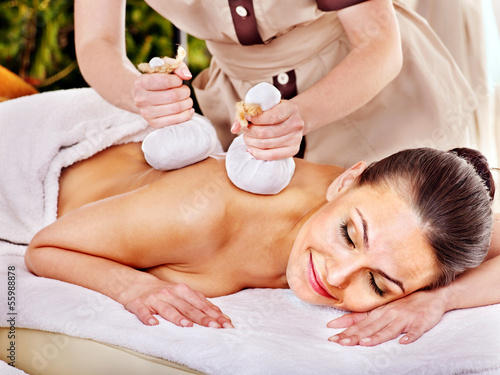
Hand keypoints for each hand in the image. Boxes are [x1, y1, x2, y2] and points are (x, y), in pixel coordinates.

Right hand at [122, 279, 233, 328]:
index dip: (214, 314)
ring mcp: (155, 299)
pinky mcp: (139, 304)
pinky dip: (148, 317)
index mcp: (182, 291)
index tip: (225, 323)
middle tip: (215, 327)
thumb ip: (198, 303)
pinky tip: (153, 324)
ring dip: (178, 317)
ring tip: (188, 325)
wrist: (134, 284)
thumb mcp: (182, 293)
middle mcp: (171, 294)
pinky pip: (143, 312)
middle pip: (188, 308)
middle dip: (202, 318)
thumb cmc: (162, 291)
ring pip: (168, 309)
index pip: (201, 304)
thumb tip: (219, 314)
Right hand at [133, 61, 193, 128]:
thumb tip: (187, 76)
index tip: (179, 81)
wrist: (142, 98)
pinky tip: (188, 109)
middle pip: (174, 96)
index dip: (178, 80)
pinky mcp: (154, 124)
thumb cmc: (156, 81)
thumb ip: (177, 67)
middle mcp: (141, 99)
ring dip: (188, 103)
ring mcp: (146, 113)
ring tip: (187, 99)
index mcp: (141, 83)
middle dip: (185, 92)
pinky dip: (187, 114)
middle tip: (185, 90)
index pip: (166, 81)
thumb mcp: (163, 69)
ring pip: (176, 108)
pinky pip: (176, 120)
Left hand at [231, 100, 303, 159]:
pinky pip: (272, 155)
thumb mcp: (266, 105)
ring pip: (266, 144)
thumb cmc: (276, 110)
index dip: (255, 119)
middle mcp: (296, 124)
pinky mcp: (293, 150)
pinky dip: (258, 154)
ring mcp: (296, 138)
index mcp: (291, 108)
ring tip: (247, 138)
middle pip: (266, 132)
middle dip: (250, 132)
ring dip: (251, 142)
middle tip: (245, 130)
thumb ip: (248, 112)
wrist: (294, 118)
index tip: (246, 118)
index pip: (271, 116)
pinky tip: (251, 150)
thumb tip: (234, 129)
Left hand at [327, 289, 447, 345]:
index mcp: (378, 312)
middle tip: (340, 342)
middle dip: (354, 336)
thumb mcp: (380, 308)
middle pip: (369, 327)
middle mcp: (388, 314)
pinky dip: (410, 336)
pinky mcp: (420, 322)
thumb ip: (361, 317)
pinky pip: (416, 331)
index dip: (345, 329)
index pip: (359, 322)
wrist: (431, 294)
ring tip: (365, 343)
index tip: (331, 334)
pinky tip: (405, 342)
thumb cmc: (403, 303)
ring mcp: (404, 318)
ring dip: (377, 336)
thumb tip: (337, 323)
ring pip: (389, 329)